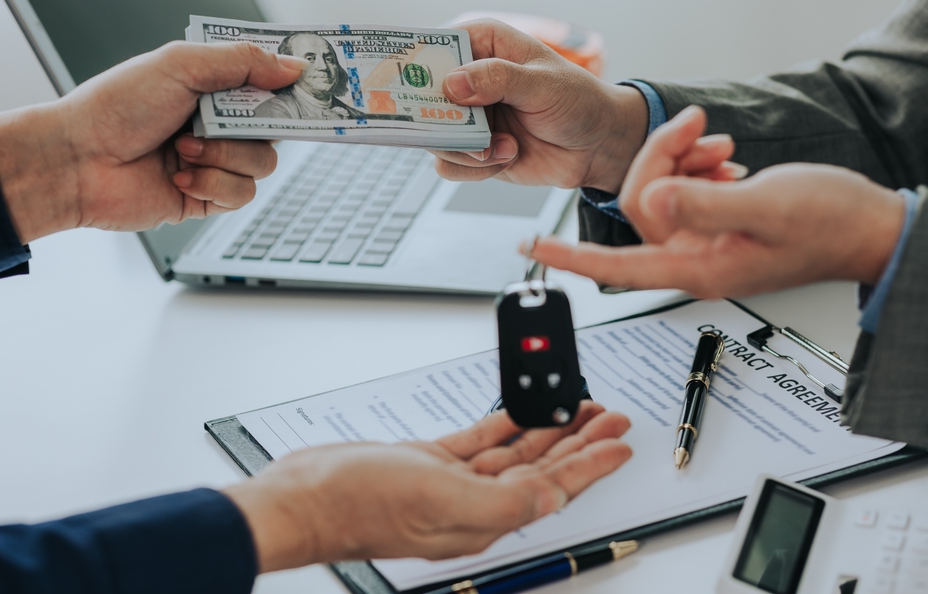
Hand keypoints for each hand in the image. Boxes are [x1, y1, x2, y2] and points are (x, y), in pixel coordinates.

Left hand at [0, 42, 307, 242]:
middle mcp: (218, 125)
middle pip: (277, 129)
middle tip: (226, 123)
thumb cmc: (116, 107)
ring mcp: (215, 162)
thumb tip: (293, 67)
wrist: (78, 160)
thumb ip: (242, 62)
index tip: (307, 88)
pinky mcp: (208, 197)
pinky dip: (212, 184)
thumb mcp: (182, 65)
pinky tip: (178, 175)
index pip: (270, 85)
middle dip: (253, 128)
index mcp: (213, 88)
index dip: (290, 88)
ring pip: (264, 164)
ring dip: (225, 157)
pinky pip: (242, 194)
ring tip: (184, 149)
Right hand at [223, 401, 631, 571]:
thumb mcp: (440, 502)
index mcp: (485, 518)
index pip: (554, 489)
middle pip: (543, 469)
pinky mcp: (429, 463)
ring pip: (515, 453)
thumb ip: (503, 504)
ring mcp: (452, 483)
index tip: (622, 444)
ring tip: (579, 408)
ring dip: (548, 430)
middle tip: (611, 418)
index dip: (593, 465)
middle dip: (580, 442)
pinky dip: (503, 424)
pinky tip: (519, 411)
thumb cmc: (360, 506)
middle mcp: (474, 503)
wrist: (305, 498)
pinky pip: (479, 440)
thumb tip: (552, 500)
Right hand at [429, 19, 650, 190]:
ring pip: (432, 137)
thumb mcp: (543, 83)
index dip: (413, 65)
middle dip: (436, 120)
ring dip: (464, 149)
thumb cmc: (578, 101)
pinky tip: (507, 157)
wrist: (597, 146)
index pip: (432, 48)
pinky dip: (475, 168)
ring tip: (501, 147)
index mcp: (481, 44)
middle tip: (458, 131)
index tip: (405, 86)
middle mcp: (467, 79)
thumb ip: (498, 79)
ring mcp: (467, 117)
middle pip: (420, 98)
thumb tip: (452, 84)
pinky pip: (450, 164)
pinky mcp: (472, 150)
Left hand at [528, 163, 905, 295]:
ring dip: (682, 159)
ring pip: (662, 192)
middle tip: (696, 129)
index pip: (616, 265)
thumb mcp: (768, 207)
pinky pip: (684, 191)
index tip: (531, 246)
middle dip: (659, 159)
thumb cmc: (832, 224)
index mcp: (699, 267)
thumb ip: (706, 205)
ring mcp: (705, 243)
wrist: (871, 226)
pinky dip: (697, 167)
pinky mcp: (716, 225)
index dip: (570, 255)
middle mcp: (694, 259)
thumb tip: (653, 203)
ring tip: (721, 145)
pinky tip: (725, 160)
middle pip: (640, 205)